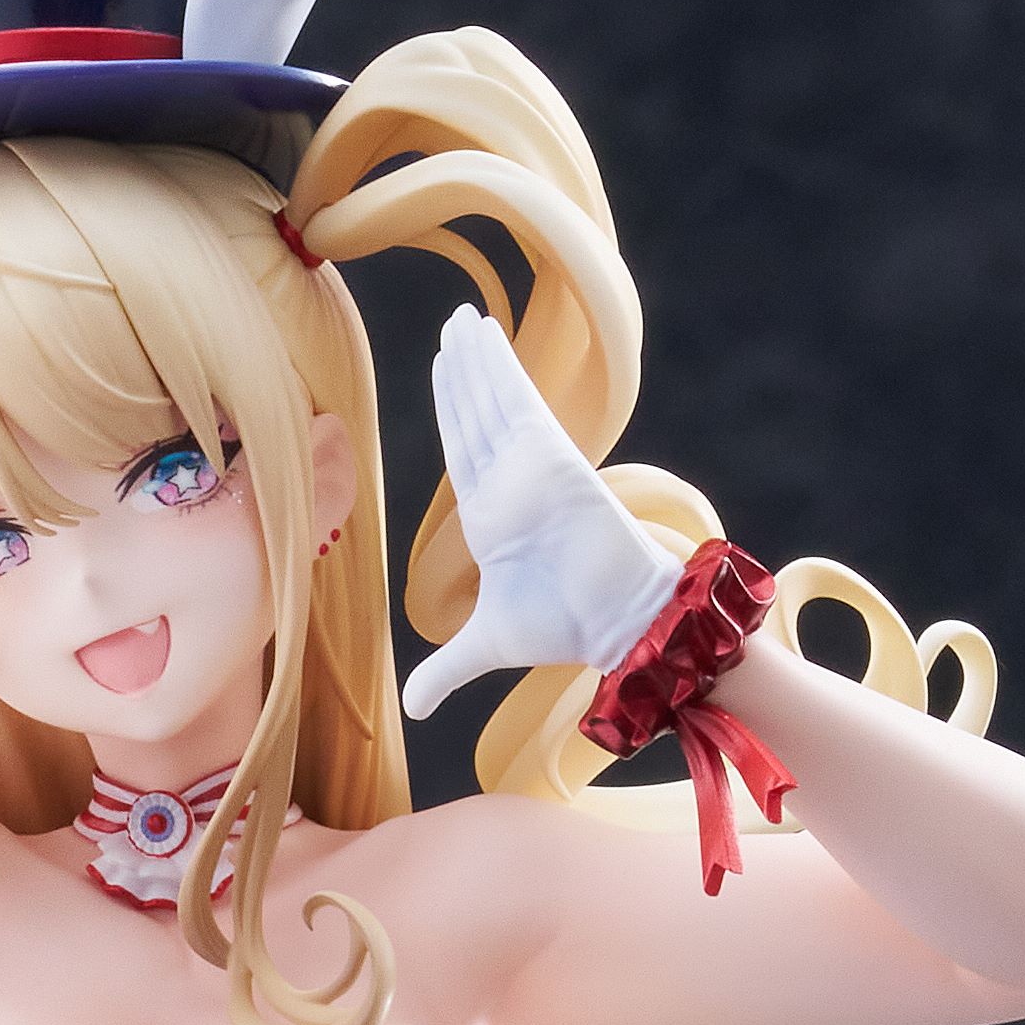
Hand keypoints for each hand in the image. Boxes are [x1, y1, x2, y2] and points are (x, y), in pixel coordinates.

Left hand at [398, 303, 681, 715]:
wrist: (614, 622)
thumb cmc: (562, 628)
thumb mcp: (484, 646)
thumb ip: (445, 667)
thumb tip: (410, 707)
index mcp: (490, 516)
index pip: (463, 451)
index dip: (451, 409)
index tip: (444, 371)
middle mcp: (508, 484)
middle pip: (475, 415)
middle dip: (461, 371)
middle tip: (452, 326)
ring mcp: (529, 466)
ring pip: (493, 400)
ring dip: (475, 358)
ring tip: (460, 317)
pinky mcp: (553, 455)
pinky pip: (518, 401)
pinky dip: (498, 368)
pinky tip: (483, 334)